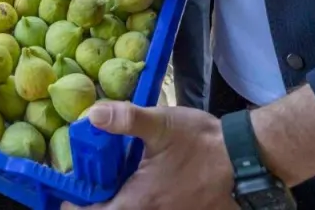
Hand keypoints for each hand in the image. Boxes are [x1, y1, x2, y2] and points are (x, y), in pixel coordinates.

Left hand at [63, 102, 236, 209]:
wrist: (247, 159)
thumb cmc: (202, 143)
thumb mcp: (161, 124)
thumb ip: (126, 120)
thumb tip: (90, 115)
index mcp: (140, 200)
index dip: (77, 207)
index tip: (67, 195)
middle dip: (98, 202)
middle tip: (87, 183)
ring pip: (133, 209)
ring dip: (119, 198)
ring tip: (110, 179)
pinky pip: (153, 207)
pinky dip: (138, 196)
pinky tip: (139, 177)